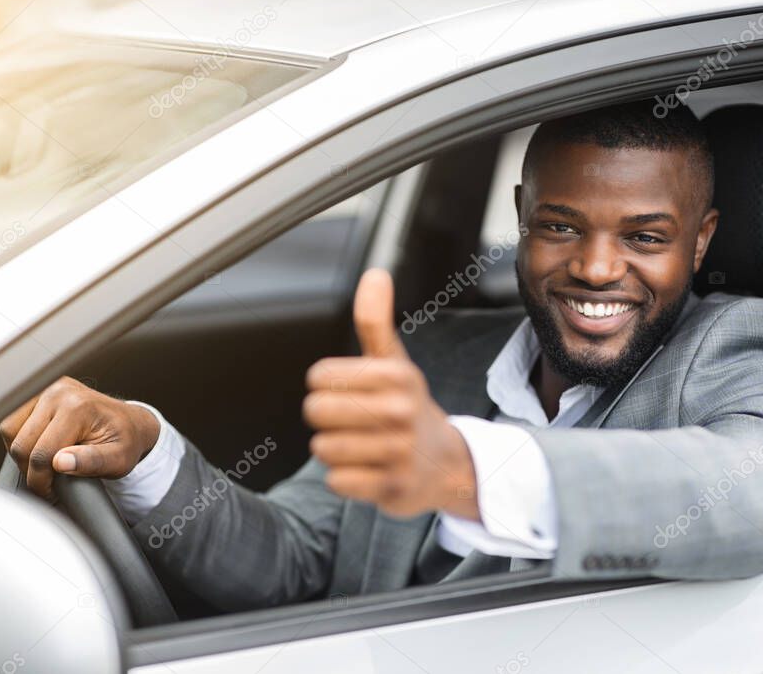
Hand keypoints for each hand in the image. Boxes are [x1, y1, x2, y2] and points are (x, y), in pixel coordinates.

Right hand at [0, 376, 160, 498]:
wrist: (130, 422)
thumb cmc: (126, 441)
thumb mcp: (119, 459)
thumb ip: (92, 462)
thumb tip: (60, 463)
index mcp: (78, 407)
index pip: (42, 454)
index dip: (42, 481)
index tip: (51, 493)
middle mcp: (58, 392)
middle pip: (21, 444)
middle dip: (31, 470)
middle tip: (49, 481)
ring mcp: (46, 389)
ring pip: (9, 431)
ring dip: (22, 453)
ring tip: (45, 463)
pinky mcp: (38, 392)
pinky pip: (12, 421)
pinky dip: (19, 438)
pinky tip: (39, 446)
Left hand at [304, 269, 479, 518]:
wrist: (445, 462)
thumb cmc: (406, 407)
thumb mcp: (394, 362)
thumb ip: (375, 321)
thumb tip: (375, 274)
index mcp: (396, 375)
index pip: (319, 377)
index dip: (325, 386)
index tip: (348, 391)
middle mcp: (400, 411)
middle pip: (317, 412)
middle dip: (326, 418)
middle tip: (351, 421)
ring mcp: (399, 451)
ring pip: (324, 448)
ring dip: (335, 450)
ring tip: (361, 445)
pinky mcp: (394, 486)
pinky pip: (338, 480)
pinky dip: (345, 478)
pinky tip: (368, 469)